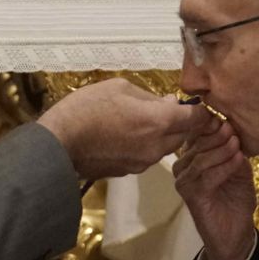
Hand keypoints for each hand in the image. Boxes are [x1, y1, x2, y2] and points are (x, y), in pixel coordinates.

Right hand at [36, 79, 210, 180]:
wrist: (58, 144)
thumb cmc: (86, 108)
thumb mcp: (119, 87)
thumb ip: (149, 96)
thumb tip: (167, 102)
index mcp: (159, 121)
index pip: (197, 118)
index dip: (200, 110)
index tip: (196, 104)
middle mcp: (157, 146)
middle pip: (184, 135)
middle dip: (182, 123)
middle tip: (170, 109)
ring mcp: (143, 162)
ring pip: (166, 147)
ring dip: (163, 135)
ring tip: (144, 121)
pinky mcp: (129, 172)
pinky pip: (147, 156)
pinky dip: (145, 145)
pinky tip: (128, 135)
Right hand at [173, 113, 258, 259]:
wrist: (236, 233)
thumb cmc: (236, 199)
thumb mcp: (239, 169)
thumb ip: (233, 151)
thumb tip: (233, 130)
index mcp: (192, 156)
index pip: (196, 133)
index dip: (210, 124)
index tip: (228, 118)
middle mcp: (183, 167)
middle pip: (196, 144)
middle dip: (216, 134)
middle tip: (232, 128)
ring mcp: (184, 181)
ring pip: (201, 159)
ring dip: (221, 149)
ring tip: (236, 143)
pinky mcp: (190, 195)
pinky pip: (207, 176)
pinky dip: (225, 166)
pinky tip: (238, 160)